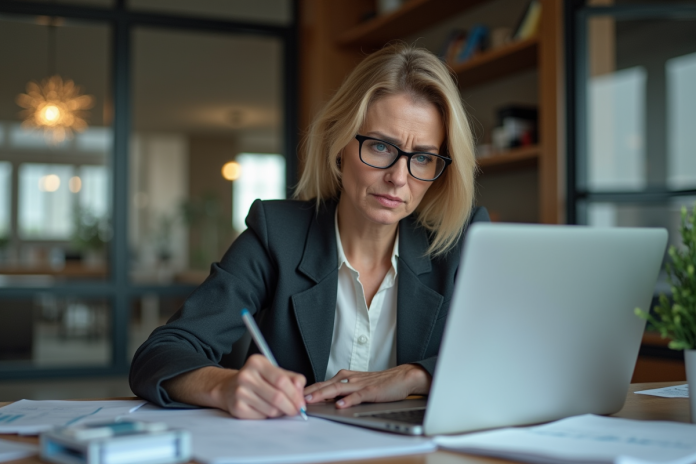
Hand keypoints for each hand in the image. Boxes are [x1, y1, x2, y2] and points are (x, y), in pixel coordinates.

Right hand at [212, 355, 306, 418]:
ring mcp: (240, 392)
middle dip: (291, 407)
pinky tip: (265, 409)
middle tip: (296, 410)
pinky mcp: (237, 408)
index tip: (301, 402)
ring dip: (280, 412)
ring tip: (279, 407)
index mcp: (257, 363)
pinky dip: (268, 416)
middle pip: (277, 397)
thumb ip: (291, 378)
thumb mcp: (273, 371)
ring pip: (271, 410)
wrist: (228, 388)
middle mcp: (246, 376)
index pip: (281, 380)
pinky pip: (262, 417)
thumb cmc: (255, 379)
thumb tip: (301, 388)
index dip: (295, 394)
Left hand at [303, 364, 430, 408]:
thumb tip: (327, 400)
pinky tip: (340, 405)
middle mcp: (351, 379)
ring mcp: (361, 384)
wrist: (402, 377)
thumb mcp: (359, 385)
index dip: (310, 389)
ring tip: (311, 400)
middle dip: (310, 391)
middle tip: (296, 397)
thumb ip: (344, 391)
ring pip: (338, 388)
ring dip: (323, 394)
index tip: (296, 395)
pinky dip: (348, 400)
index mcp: (347, 377)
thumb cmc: (381, 382)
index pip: (324, 383)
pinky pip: (358, 396)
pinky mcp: (372, 390)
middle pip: (326, 384)